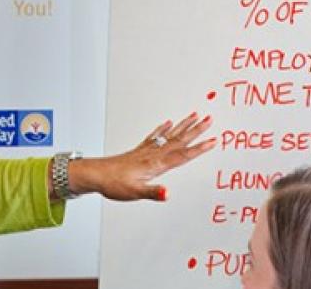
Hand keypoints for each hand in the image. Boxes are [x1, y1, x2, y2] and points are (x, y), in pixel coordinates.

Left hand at [69, 112, 217, 200]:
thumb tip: (167, 194)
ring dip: (184, 125)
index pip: (182, 155)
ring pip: (170, 135)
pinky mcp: (140, 150)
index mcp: (156, 164)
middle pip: (180, 140)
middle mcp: (154, 154)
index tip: (214, 140)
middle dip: (196, 130)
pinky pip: (156, 136)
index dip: (199, 149)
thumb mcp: (135, 192)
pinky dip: (164, 129)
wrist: (97, 174)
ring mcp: (147, 151)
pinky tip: (168, 123)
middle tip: (210, 119)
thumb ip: (153, 193)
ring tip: (195, 115)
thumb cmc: (114, 184)